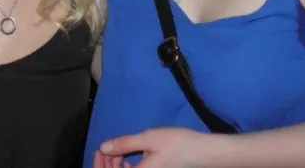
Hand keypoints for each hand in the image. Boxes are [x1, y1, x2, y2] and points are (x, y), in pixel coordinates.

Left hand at [95, 127, 209, 167]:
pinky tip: (131, 160)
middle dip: (109, 164)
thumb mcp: (148, 139)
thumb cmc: (177, 144)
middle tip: (108, 148)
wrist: (204, 153)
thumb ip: (124, 144)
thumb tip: (103, 148)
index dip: (101, 165)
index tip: (101, 149)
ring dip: (118, 167)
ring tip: (119, 153)